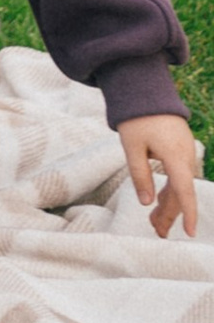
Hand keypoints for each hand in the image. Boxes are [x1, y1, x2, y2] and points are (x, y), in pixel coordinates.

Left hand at [119, 112, 200, 238]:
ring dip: (168, 204)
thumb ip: (139, 174)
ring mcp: (185, 152)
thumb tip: (146, 203)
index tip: (191, 233)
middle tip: (158, 233)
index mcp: (175, 156)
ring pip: (180, 185)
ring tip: (155, 223)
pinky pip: (178, 175)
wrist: (146, 88)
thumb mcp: (132, 146)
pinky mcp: (180, 148)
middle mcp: (185, 156)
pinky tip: (160, 200)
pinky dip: (170, 190)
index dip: (188, 213)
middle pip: (180, 192)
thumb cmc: (137, 116)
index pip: (184, 191)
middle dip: (170, 214)